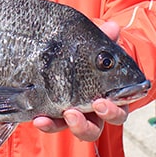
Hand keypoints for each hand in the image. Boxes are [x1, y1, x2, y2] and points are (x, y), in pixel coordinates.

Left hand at [33, 20, 128, 140]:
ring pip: (71, 129)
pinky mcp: (54, 113)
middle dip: (84, 125)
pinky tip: (37, 118)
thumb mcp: (97, 44)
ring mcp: (73, 114)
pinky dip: (45, 123)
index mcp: (110, 97)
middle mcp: (92, 111)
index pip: (117, 111)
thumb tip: (112, 27)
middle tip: (72, 113)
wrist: (69, 52)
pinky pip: (51, 123)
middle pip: (93, 129)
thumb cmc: (91, 52)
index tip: (100, 103)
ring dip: (59, 125)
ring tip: (48, 118)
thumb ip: (104, 38)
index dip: (111, 111)